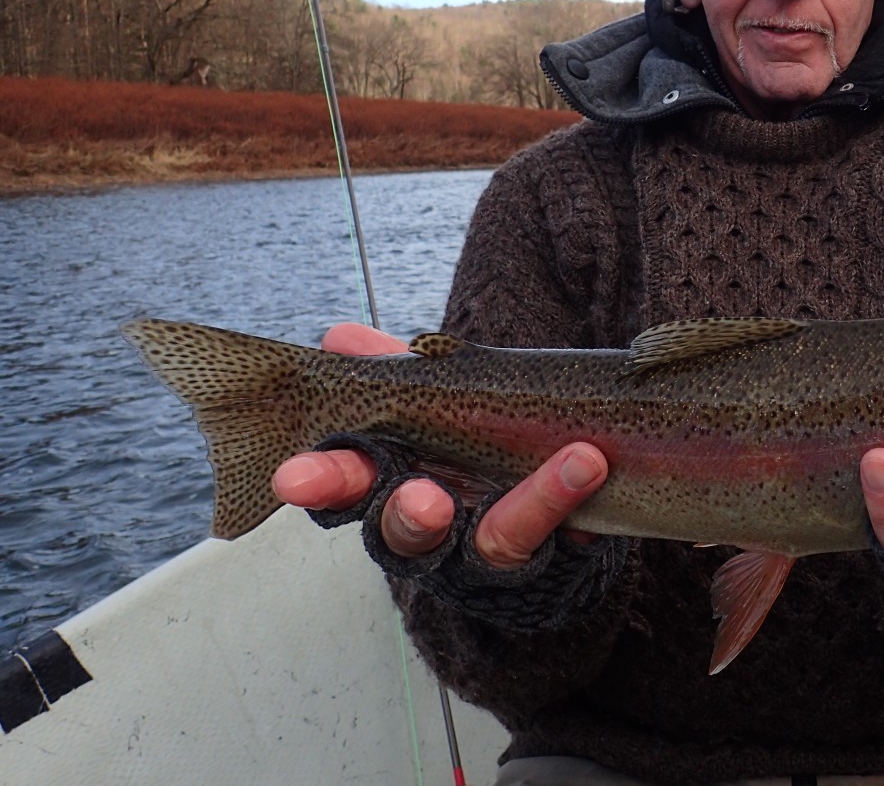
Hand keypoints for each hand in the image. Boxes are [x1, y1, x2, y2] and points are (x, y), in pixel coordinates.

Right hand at [271, 323, 607, 565]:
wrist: (544, 503)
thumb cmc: (463, 449)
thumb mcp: (425, 401)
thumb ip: (387, 371)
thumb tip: (339, 338)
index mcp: (388, 484)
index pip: (343, 487)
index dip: (318, 483)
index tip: (292, 478)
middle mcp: (431, 527)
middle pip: (403, 530)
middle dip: (406, 514)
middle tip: (421, 498)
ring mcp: (486, 546)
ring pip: (490, 538)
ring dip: (520, 504)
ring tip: (538, 471)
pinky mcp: (541, 551)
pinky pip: (550, 530)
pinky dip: (562, 493)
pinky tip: (585, 461)